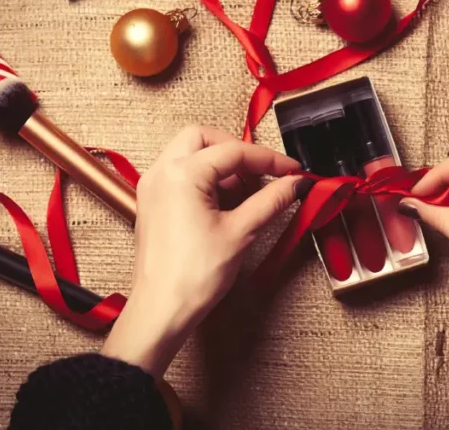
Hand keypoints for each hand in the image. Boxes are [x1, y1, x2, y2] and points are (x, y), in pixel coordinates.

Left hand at [102, 125, 307, 376]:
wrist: (161, 311)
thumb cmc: (193, 276)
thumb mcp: (241, 232)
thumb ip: (271, 200)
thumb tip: (295, 183)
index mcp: (182, 174)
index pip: (234, 151)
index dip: (269, 159)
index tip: (292, 171)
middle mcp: (162, 172)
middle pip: (204, 138)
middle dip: (238, 150)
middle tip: (263, 173)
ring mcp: (153, 186)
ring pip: (190, 152)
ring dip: (221, 163)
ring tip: (248, 191)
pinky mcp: (153, 202)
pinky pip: (181, 173)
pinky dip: (206, 177)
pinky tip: (227, 201)